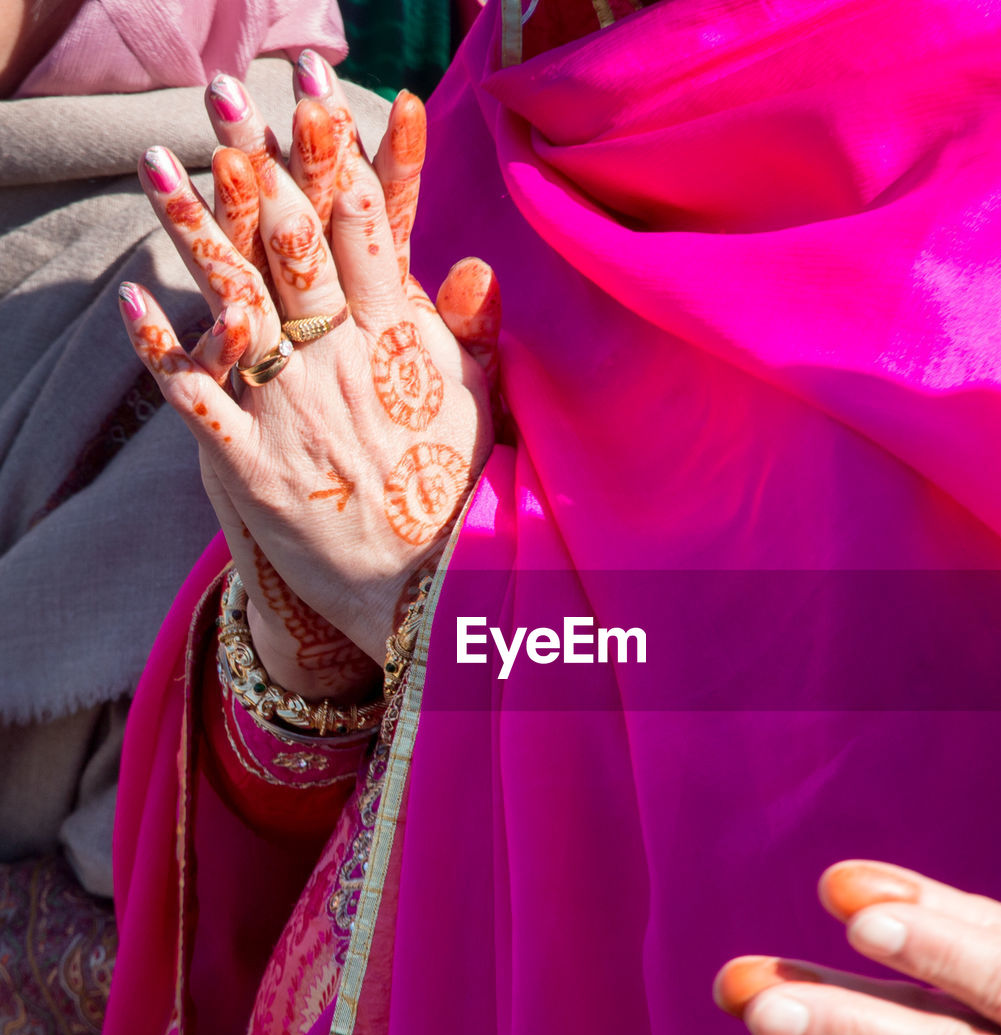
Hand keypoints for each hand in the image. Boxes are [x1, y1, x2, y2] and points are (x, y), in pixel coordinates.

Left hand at [117, 56, 499, 698]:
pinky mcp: (256, 466)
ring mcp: (295, 410)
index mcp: (403, 342)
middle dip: (261, 160)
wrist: (427, 594)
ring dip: (193, 227)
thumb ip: (473, 336)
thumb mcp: (483, 411)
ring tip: (157, 161)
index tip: (318, 90)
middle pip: (293, 243)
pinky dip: (164, 349)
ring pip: (236, 300)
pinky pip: (201, 398)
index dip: (338, 152)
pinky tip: (133, 298)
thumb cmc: (460, 497)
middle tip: (228, 93)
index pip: (366, 228)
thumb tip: (472, 266)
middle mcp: (344, 361)